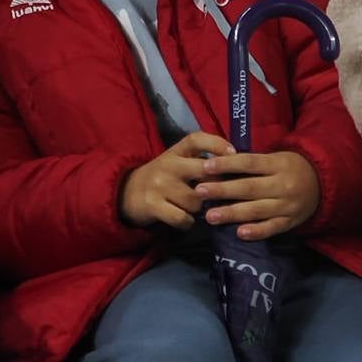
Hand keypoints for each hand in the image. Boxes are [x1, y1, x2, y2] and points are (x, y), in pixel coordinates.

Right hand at [120, 131, 234, 229]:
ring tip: (197, 209)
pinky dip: (188, 222)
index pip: (196, 139)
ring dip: (201, 208)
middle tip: (221, 194)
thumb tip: (235, 167)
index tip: (233, 152)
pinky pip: (182, 217)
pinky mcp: (153, 205)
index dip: (216, 143)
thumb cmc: (163, 178)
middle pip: (204, 170)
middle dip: (218, 184)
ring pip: (196, 200)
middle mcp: (168, 165)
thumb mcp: (177, 162)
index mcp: (176, 151)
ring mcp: (160, 185)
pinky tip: (186, 220)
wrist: (126, 193)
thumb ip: (200, 162)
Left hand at [197, 148, 322, 241]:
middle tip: (199, 191)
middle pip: (249, 188)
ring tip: (210, 216)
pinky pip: (272, 228)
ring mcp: (287, 205)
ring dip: (232, 213)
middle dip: (222, 190)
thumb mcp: (276, 158)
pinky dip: (256, 231)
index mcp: (277, 164)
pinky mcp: (290, 222)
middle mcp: (282, 185)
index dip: (227, 165)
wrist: (323, 183)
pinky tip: (239, 233)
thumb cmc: (290, 167)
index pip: (249, 163)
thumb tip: (218, 166)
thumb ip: (252, 164)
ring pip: (257, 210)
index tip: (206, 167)